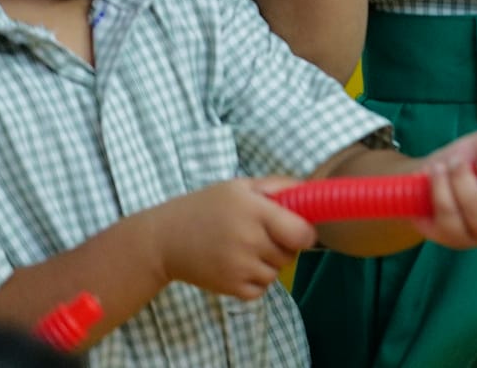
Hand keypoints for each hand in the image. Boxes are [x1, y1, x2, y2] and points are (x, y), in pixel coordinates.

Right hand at [151, 178, 317, 299]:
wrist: (165, 239)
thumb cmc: (206, 207)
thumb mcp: (240, 186)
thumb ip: (278, 186)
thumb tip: (311, 192)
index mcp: (255, 212)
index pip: (302, 233)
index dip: (304, 232)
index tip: (295, 227)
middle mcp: (250, 241)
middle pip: (291, 253)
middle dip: (284, 245)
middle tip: (264, 235)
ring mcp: (240, 267)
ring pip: (277, 272)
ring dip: (269, 263)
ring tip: (248, 249)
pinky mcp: (230, 288)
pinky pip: (261, 290)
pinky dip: (256, 281)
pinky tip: (241, 265)